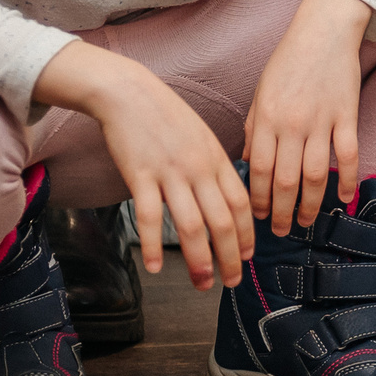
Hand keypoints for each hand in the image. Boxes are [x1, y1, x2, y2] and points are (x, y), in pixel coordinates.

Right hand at [34, 41, 252, 287]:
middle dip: (230, 257)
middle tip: (231, 282)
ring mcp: (170, 173)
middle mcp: (198, 169)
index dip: (247, 234)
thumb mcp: (201, 136)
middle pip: (222, 222)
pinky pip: (150, 218)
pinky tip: (154, 267)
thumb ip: (215, 166)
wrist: (128, 92)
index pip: (241, 204)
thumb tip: (228, 197)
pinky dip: (154, 245)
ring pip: (191, 226)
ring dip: (199, 260)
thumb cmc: (165, 115)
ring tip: (202, 283)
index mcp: (216, 159)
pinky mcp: (140, 176)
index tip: (247, 256)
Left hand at [244, 0, 370, 233]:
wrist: (323, 29)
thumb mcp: (261, 93)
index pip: (260, 170)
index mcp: (267, 118)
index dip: (259, 199)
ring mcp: (322, 120)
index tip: (259, 217)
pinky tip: (345, 199)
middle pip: (286, 180)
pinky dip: (347, 180)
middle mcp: (292, 123)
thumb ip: (255, 129)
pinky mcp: (347, 115)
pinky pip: (349, 156)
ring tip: (306, 222)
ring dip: (310, 204)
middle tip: (282, 231)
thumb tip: (251, 165)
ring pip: (316, 175)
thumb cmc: (288, 61)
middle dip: (282, 211)